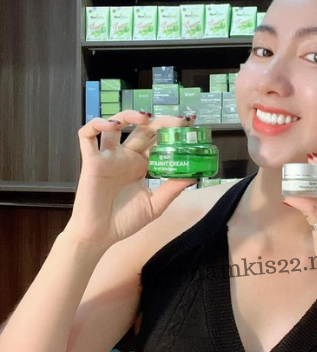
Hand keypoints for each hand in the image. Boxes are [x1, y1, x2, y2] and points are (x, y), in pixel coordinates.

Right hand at [66, 111, 196, 251]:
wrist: (99, 236)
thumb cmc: (124, 221)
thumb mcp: (155, 205)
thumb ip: (172, 189)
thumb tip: (194, 176)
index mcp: (141, 165)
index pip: (158, 141)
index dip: (171, 131)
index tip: (189, 124)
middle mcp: (126, 157)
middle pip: (142, 129)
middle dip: (160, 121)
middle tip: (178, 120)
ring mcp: (108, 157)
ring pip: (115, 125)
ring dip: (128, 115)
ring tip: (144, 117)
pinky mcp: (91, 161)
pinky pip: (87, 136)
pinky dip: (95, 124)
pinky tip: (109, 125)